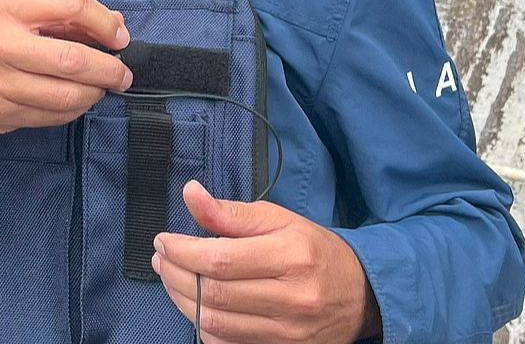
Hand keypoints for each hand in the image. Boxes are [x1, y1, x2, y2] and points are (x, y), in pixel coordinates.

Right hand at [0, 0, 131, 146]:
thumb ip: (50, 13)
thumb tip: (110, 24)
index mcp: (1, 9)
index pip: (69, 4)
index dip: (103, 21)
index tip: (117, 35)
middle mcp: (0, 45)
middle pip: (74, 59)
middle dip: (110, 69)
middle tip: (122, 73)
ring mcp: (0, 85)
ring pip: (67, 96)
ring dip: (95, 94)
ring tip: (100, 88)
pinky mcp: (1, 115)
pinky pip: (52, 117)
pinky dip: (72, 110)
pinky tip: (74, 101)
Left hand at [151, 181, 382, 343]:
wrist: (362, 294)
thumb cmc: (315, 251)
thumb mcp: (280, 220)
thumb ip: (231, 212)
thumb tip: (191, 194)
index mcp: (291, 257)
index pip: (220, 259)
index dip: (182, 251)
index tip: (164, 240)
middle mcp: (291, 298)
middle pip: (213, 293)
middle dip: (175, 273)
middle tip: (162, 257)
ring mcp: (287, 332)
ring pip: (215, 323)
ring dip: (181, 299)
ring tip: (171, 277)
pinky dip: (203, 325)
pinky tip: (194, 304)